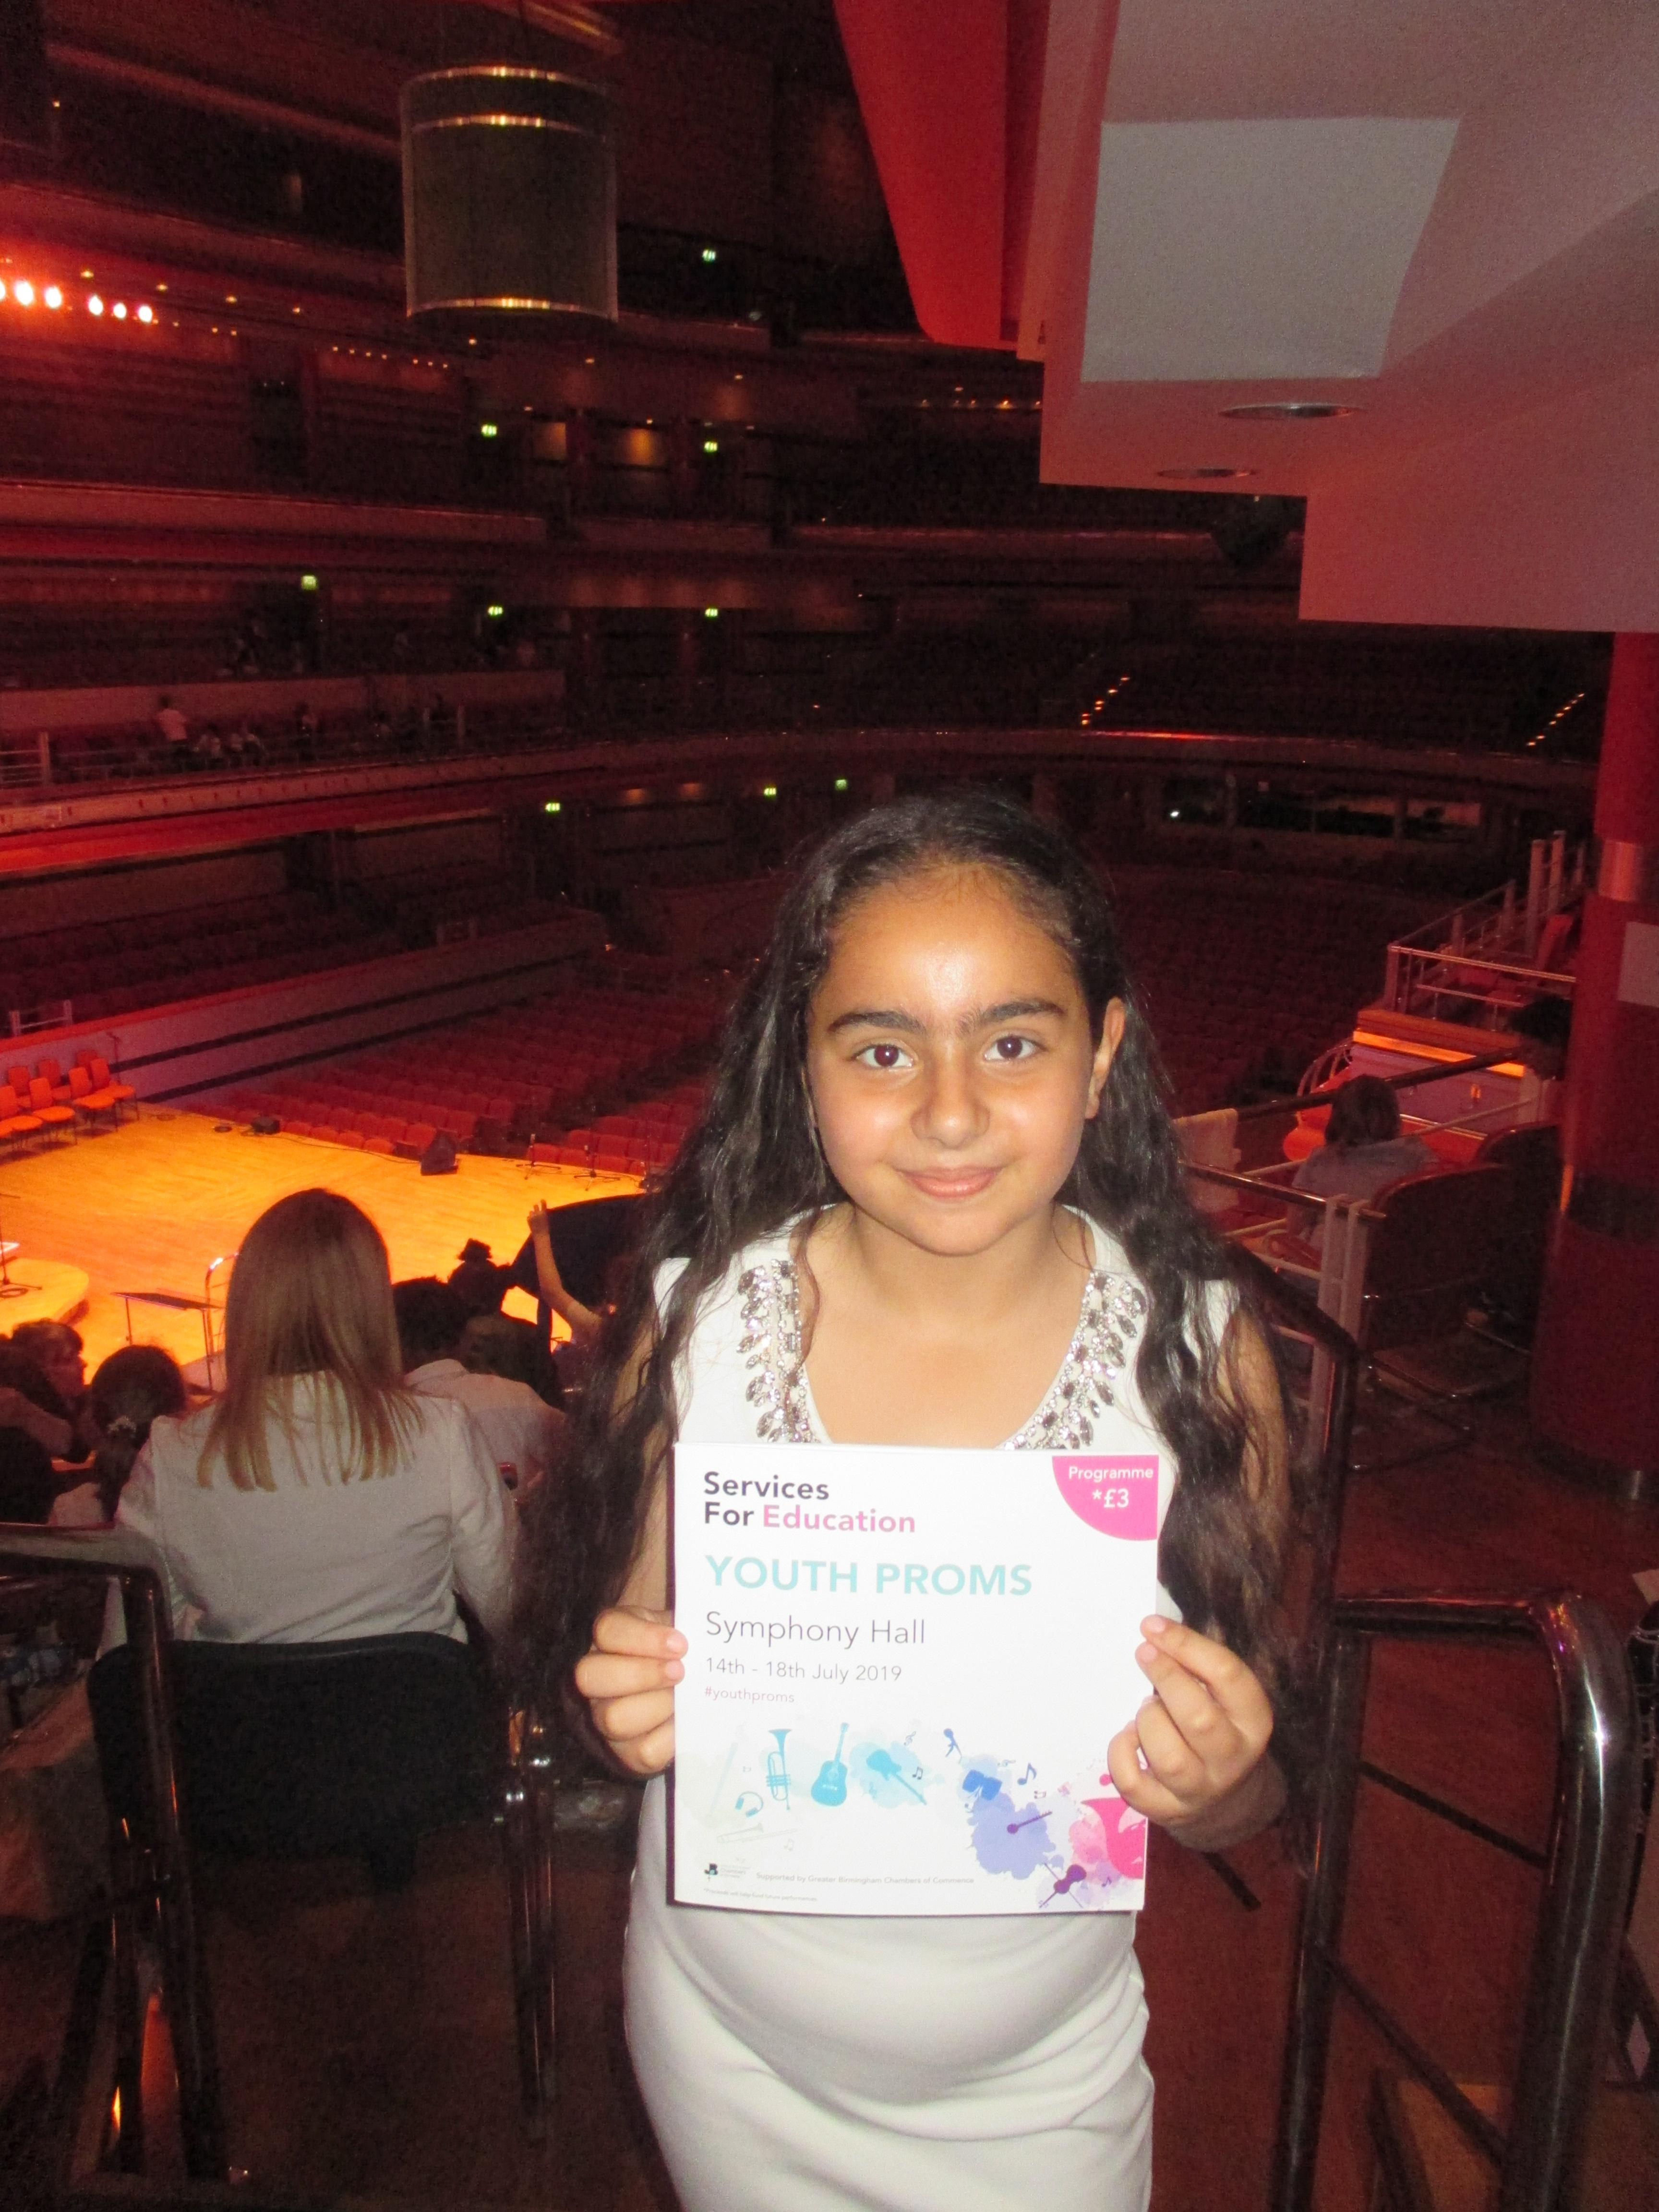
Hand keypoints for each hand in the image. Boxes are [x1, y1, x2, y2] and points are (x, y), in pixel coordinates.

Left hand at [528, 1201, 551, 1238]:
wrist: (540, 1235)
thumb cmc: (545, 1229)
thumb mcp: (546, 1221)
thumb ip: (543, 1215)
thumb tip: (539, 1211)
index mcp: (544, 1213)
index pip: (543, 1204)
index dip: (542, 1201)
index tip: (542, 1200)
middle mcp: (538, 1213)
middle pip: (535, 1206)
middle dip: (535, 1207)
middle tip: (536, 1208)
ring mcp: (532, 1216)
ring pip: (531, 1212)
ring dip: (532, 1214)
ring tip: (534, 1219)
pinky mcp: (528, 1220)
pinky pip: (528, 1217)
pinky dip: (530, 1219)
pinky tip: (532, 1223)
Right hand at [573, 1605, 683, 1775]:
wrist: (687, 1682)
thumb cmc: (679, 1648)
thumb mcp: (678, 1625)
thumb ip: (685, 1622)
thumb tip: (707, 1629)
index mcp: (609, 1637)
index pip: (607, 1630)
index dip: (643, 1638)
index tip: (681, 1644)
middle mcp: (597, 1678)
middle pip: (590, 1676)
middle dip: (642, 1675)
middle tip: (681, 1671)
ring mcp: (605, 1717)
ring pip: (613, 1718)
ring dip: (657, 1706)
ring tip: (683, 1697)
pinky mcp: (627, 1752)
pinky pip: (643, 1751)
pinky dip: (670, 1738)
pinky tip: (685, 1721)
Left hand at [1105, 1616, 1275, 1838]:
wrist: (1225, 1801)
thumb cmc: (1217, 1727)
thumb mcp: (1224, 1696)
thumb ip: (1200, 1664)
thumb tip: (1156, 1628)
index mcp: (1253, 1720)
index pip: (1228, 1675)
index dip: (1186, 1644)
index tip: (1151, 1625)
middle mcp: (1232, 1759)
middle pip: (1200, 1718)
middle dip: (1165, 1678)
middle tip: (1144, 1655)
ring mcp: (1200, 1789)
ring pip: (1169, 1757)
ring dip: (1148, 1721)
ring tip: (1146, 1707)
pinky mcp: (1166, 1810)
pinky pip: (1134, 1785)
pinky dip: (1121, 1754)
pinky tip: (1128, 1737)